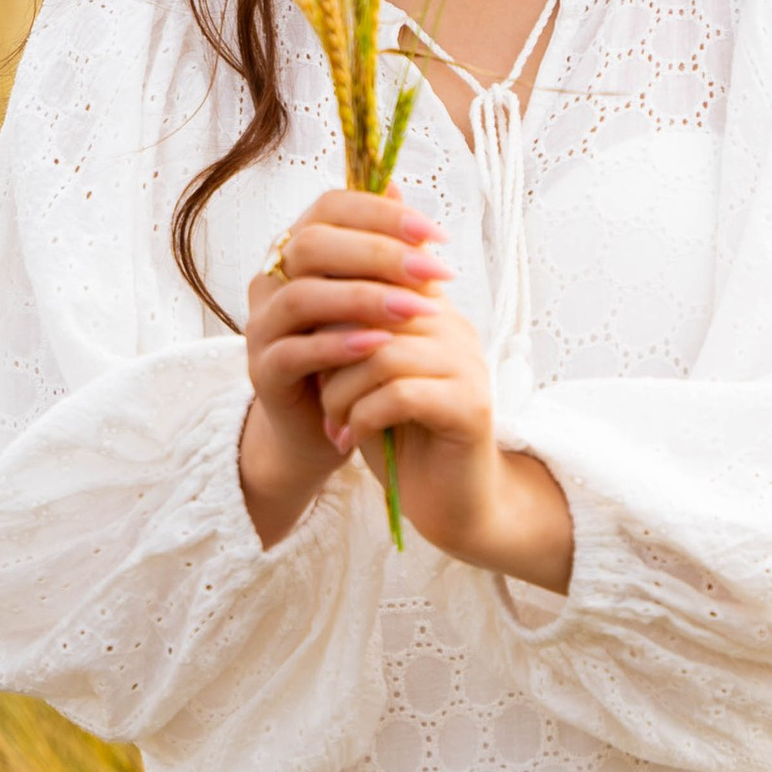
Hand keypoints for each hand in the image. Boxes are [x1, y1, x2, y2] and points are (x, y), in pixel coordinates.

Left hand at [237, 187, 573, 592]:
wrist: (450, 501)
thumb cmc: (400, 434)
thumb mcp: (364, 375)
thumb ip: (348, 333)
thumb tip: (301, 295)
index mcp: (430, 310)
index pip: (382, 269)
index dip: (335, 295)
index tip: (305, 333)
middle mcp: (455, 328)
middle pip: (375, 310)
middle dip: (332, 352)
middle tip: (317, 387)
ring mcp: (468, 365)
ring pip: (383, 353)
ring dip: (342, 390)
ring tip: (334, 418)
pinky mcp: (469, 406)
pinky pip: (400, 394)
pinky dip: (362, 417)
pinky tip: (351, 437)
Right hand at [239, 188, 450, 541]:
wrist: (322, 421)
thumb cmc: (354, 348)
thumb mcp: (376, 295)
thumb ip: (385, 248)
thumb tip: (400, 185)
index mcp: (298, 247)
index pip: (330, 206)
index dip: (382, 213)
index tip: (436, 234)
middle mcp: (272, 278)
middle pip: (314, 245)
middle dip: (381, 254)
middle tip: (436, 273)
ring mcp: (262, 324)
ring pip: (302, 296)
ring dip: (365, 299)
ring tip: (416, 311)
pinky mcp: (263, 370)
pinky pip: (296, 350)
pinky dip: (340, 345)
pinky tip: (381, 344)